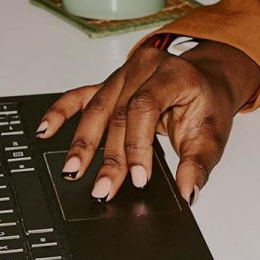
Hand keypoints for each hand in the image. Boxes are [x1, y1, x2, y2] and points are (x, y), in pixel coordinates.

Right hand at [38, 38, 259, 204]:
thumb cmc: (207, 105)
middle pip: (119, 112)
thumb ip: (199, 165)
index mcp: (174, 74)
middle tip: (103, 187)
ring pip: (98, 109)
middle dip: (109, 155)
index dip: (138, 144)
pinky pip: (80, 95)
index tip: (138, 178)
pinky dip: (61, 113)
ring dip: (83, 143)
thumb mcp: (212, 136)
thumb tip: (188, 192)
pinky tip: (46, 130)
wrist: (205, 81)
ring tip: (73, 170)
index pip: (146, 107)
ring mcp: (124, 73)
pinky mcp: (109, 84)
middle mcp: (145, 67)